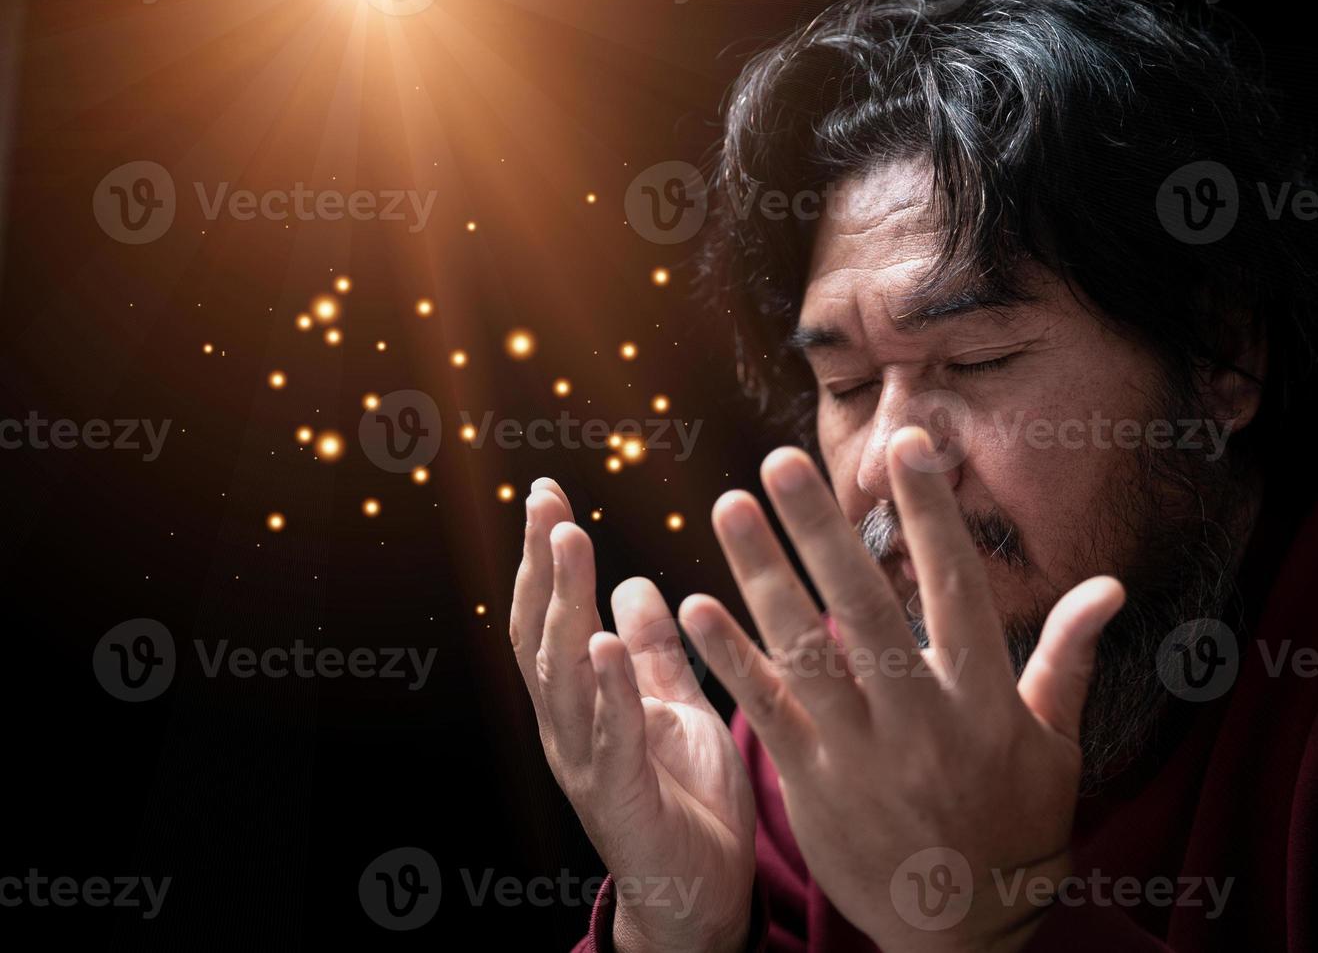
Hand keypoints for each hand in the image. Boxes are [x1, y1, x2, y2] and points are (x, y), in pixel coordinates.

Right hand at [508, 478, 756, 952]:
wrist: (703, 893)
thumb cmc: (688, 799)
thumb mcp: (676, 706)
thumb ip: (654, 651)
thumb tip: (634, 584)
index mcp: (583, 701)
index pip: (551, 616)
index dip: (543, 558)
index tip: (546, 496)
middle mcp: (571, 727)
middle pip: (541, 634)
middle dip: (541, 565)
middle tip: (545, 502)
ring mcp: (589, 762)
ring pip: (561, 676)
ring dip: (563, 605)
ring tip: (567, 543)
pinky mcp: (620, 797)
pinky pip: (609, 735)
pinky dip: (606, 689)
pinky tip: (602, 643)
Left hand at [678, 430, 1124, 952]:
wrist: (965, 931)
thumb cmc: (1016, 827)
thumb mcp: (1056, 745)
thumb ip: (1069, 657)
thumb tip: (1111, 586)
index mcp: (982, 699)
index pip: (956, 589)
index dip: (931, 515)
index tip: (908, 445)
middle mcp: (920, 720)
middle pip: (865, 609)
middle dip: (822, 531)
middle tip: (783, 459)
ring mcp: (861, 753)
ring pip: (806, 652)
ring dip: (762, 576)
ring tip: (729, 506)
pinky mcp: (814, 783)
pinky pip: (766, 712)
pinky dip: (730, 660)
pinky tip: (695, 607)